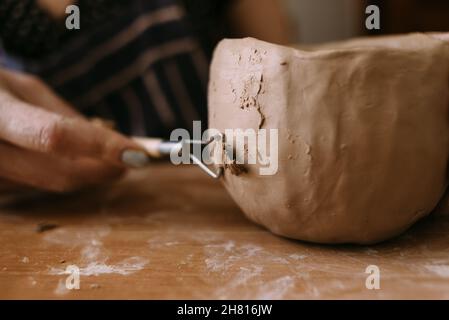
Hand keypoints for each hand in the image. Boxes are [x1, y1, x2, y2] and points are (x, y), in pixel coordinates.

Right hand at [0, 69, 147, 192]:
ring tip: (104, 155)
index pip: (54, 136)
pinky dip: (65, 175)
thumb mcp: (24, 87)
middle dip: (104, 169)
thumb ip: (65, 116)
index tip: (136, 153)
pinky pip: (41, 188)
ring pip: (54, 185)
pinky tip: (71, 161)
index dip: (100, 146)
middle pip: (61, 174)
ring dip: (88, 173)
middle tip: (130, 157)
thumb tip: (109, 143)